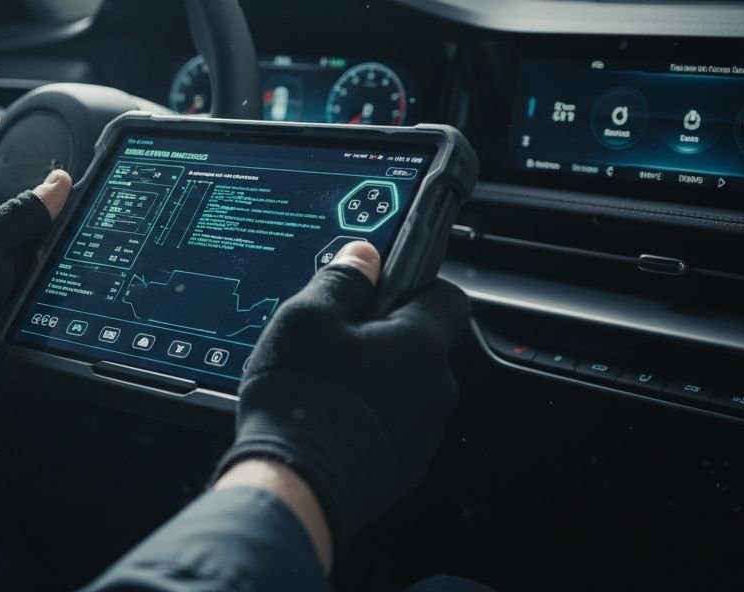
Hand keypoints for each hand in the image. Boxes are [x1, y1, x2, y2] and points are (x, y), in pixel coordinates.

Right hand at [215, 241, 466, 555]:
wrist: (295, 487)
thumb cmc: (303, 400)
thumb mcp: (307, 318)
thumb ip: (342, 280)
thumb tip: (364, 257)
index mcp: (421, 343)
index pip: (448, 297)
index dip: (414, 285)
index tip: (380, 288)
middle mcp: (435, 389)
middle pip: (420, 345)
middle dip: (383, 337)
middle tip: (334, 339)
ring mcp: (423, 433)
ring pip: (405, 388)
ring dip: (375, 380)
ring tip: (324, 384)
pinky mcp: (404, 468)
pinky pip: (393, 427)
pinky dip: (368, 419)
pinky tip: (328, 420)